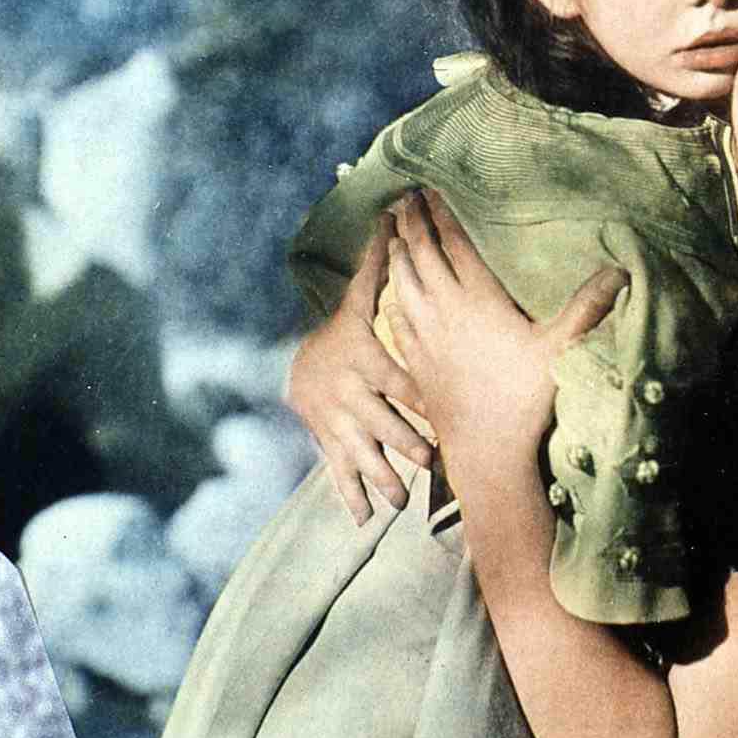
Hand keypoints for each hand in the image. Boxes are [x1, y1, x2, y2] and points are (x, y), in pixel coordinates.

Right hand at [285, 212, 435, 523]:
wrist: (300, 366)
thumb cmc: (346, 330)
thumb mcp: (361, 302)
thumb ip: (382, 268)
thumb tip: (393, 215)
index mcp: (365, 361)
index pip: (395, 378)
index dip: (415, 394)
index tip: (437, 409)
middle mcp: (348, 396)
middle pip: (379, 421)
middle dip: (402, 442)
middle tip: (431, 460)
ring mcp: (336, 426)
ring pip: (361, 454)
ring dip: (380, 478)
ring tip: (402, 501)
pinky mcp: (330, 448)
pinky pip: (339, 474)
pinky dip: (351, 497)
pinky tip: (365, 521)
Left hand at [382, 190, 626, 502]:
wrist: (485, 450)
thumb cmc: (525, 398)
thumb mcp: (560, 349)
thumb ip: (586, 307)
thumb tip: (620, 271)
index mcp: (478, 300)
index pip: (455, 245)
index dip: (442, 215)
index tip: (432, 190)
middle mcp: (444, 311)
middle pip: (420, 255)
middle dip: (412, 224)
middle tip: (405, 198)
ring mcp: (424, 335)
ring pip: (402, 282)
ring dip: (396, 253)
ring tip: (393, 231)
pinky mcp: (414, 360)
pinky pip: (394, 316)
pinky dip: (390, 293)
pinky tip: (391, 290)